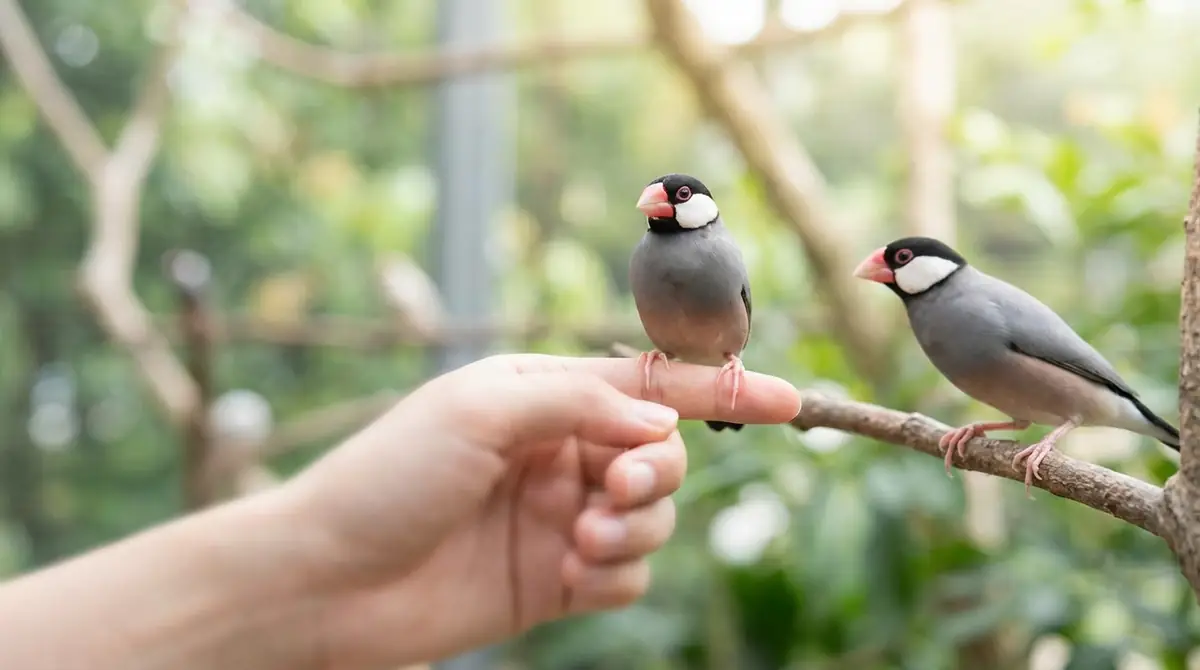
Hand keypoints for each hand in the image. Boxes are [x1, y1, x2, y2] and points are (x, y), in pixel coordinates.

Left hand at [283, 354, 801, 667]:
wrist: (327, 580)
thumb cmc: (389, 477)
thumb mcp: (483, 408)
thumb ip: (581, 402)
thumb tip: (659, 421)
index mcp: (541, 396)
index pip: (648, 386)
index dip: (720, 391)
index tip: (789, 399)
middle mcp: (557, 454)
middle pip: (659, 453)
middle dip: (653, 471)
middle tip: (612, 490)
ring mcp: (558, 520)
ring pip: (651, 517)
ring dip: (635, 527)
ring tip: (582, 539)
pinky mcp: (555, 582)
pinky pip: (627, 576)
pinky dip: (616, 574)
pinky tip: (572, 573)